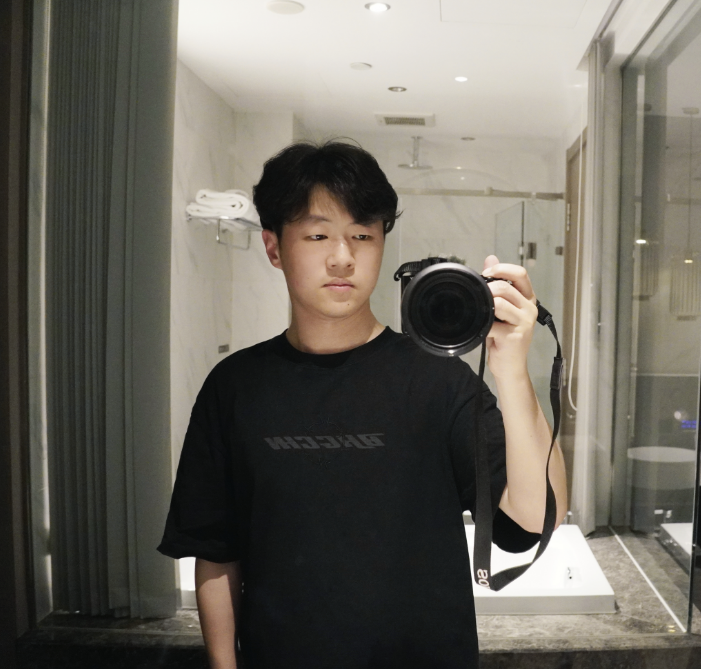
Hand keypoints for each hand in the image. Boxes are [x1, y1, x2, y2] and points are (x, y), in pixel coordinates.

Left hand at [481, 255, 537, 379]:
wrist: (509, 366)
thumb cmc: (503, 337)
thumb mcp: (500, 309)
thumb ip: (498, 283)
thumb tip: (490, 258)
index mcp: (527, 298)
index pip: (521, 273)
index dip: (502, 269)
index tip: (486, 273)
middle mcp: (530, 308)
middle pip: (506, 288)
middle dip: (487, 290)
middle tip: (477, 298)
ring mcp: (525, 322)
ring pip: (500, 303)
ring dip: (485, 307)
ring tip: (480, 315)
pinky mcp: (516, 336)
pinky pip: (493, 324)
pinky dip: (482, 326)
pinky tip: (480, 330)